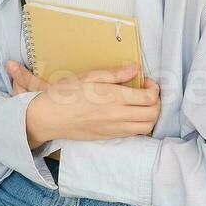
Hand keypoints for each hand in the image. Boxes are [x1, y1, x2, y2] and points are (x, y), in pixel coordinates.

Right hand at [9, 61, 158, 146]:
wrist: (49, 118)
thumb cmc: (65, 94)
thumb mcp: (89, 76)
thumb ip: (115, 74)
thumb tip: (135, 69)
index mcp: (114, 98)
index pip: (150, 98)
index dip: (154, 88)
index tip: (145, 82)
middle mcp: (118, 116)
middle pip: (153, 114)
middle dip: (156, 102)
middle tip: (146, 92)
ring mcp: (114, 129)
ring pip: (146, 127)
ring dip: (150, 115)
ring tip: (140, 104)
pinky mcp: (109, 137)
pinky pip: (134, 133)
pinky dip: (139, 124)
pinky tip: (129, 113)